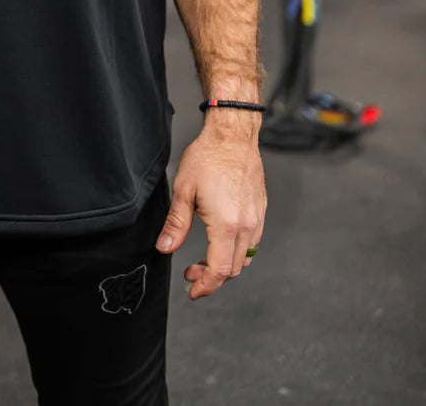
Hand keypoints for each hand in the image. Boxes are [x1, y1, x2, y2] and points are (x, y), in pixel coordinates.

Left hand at [154, 121, 266, 299]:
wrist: (232, 136)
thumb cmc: (208, 158)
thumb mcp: (184, 191)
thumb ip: (175, 224)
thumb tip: (165, 249)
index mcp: (227, 225)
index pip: (219, 270)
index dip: (205, 286)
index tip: (193, 291)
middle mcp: (247, 225)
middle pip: (233, 268)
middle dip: (211, 277)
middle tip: (191, 273)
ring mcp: (256, 219)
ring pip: (245, 257)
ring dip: (225, 265)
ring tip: (203, 260)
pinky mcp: (260, 211)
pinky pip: (252, 242)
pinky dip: (237, 251)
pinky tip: (220, 242)